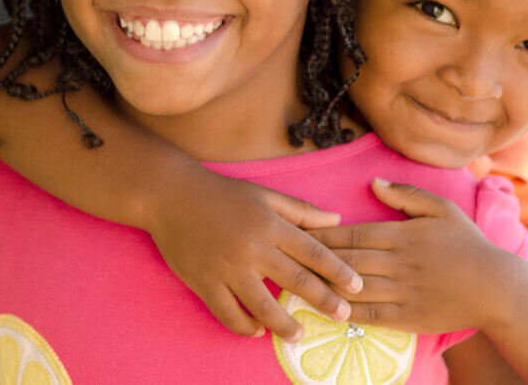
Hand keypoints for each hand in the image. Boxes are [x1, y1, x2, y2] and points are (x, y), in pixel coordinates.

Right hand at [146, 168, 363, 340]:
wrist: (170, 195)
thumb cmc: (221, 193)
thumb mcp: (264, 194)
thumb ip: (301, 210)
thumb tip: (337, 221)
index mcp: (269, 223)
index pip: (312, 251)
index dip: (337, 270)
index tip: (357, 287)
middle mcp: (251, 247)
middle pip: (295, 280)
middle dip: (323, 300)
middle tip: (344, 317)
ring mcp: (226, 267)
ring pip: (262, 304)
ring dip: (284, 324)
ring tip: (300, 334)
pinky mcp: (204, 281)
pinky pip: (227, 312)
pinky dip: (243, 325)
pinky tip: (257, 331)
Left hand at [308, 179, 519, 333]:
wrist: (495, 288)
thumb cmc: (467, 244)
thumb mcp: (441, 209)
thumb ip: (405, 195)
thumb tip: (373, 183)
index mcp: (401, 235)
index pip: (351, 235)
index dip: (322, 235)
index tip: (297, 232)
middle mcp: (397, 263)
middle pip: (346, 261)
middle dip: (314, 259)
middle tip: (285, 256)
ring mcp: (402, 291)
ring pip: (354, 288)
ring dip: (323, 286)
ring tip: (295, 283)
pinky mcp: (408, 316)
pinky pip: (370, 315)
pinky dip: (346, 312)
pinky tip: (326, 309)